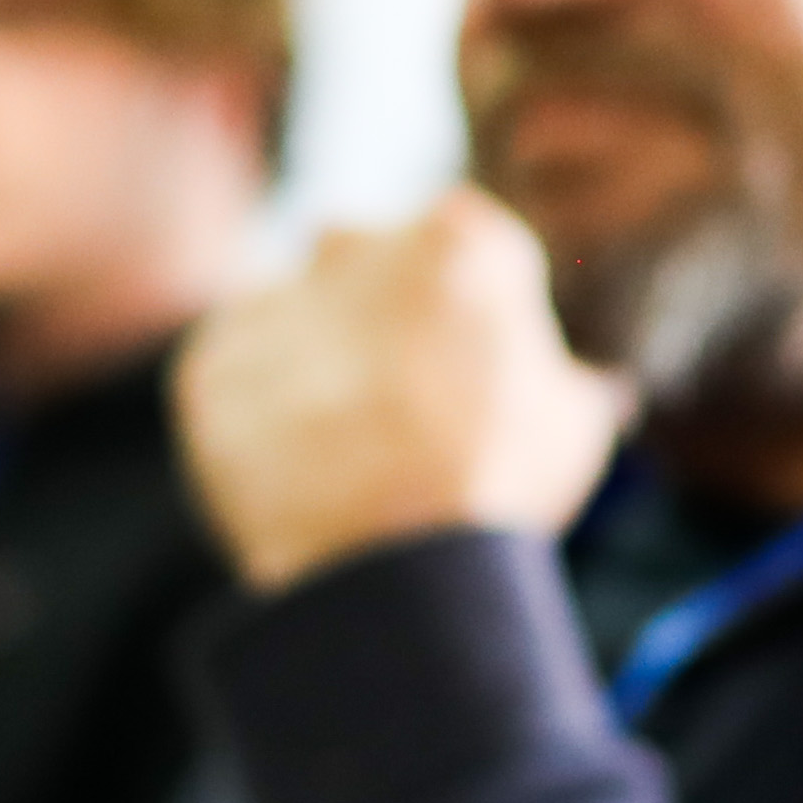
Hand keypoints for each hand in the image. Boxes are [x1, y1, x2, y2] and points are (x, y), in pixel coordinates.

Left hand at [171, 194, 632, 594]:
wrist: (393, 567)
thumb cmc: (498, 483)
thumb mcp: (574, 425)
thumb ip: (571, 383)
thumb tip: (592, 390)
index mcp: (455, 235)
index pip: (454, 249)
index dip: (460, 312)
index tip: (461, 368)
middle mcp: (353, 244)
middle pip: (359, 263)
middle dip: (371, 317)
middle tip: (397, 405)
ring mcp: (273, 301)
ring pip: (290, 319)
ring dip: (310, 363)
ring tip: (341, 452)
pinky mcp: (209, 366)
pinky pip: (232, 378)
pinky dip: (255, 415)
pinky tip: (294, 471)